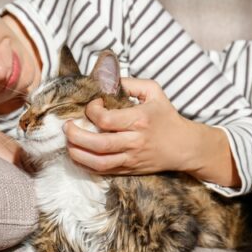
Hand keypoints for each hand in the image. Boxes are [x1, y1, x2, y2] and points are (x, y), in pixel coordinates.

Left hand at [62, 77, 195, 174]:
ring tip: (68, 143)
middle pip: (98, 144)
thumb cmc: (167, 117)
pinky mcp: (129, 170)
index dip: (92, 111)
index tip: (92, 105)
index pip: (106, 119)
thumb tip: (107, 80)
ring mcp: (131, 158)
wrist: (184, 147)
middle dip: (76, 136)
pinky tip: (78, 155)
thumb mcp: (154, 92)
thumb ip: (130, 83)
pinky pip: (103, 171)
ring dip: (78, 154)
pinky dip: (86, 165)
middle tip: (66, 127)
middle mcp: (134, 141)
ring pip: (98, 162)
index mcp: (139, 120)